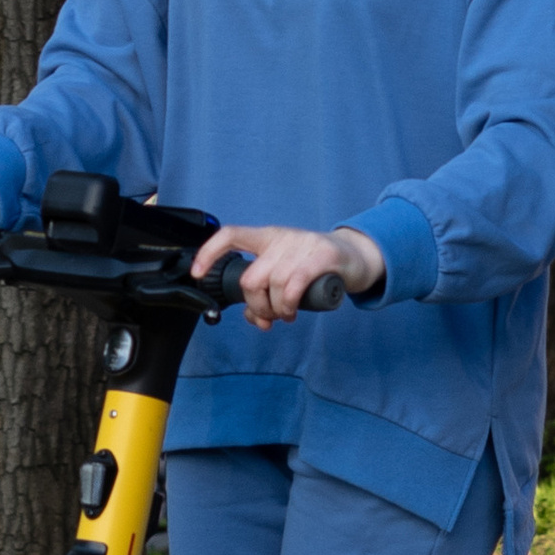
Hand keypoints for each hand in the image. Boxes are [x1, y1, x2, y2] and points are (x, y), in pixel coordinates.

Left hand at [191, 221, 385, 325]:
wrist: (356, 257)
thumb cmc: (315, 266)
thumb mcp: (286, 273)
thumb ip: (266, 293)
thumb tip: (254, 319)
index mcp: (267, 238)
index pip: (230, 235)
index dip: (209, 253)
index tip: (198, 273)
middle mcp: (281, 238)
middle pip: (250, 278)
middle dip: (256, 306)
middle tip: (269, 316)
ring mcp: (301, 245)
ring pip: (272, 285)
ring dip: (276, 309)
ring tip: (287, 314)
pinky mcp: (322, 256)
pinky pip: (293, 284)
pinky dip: (288, 303)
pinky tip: (293, 310)